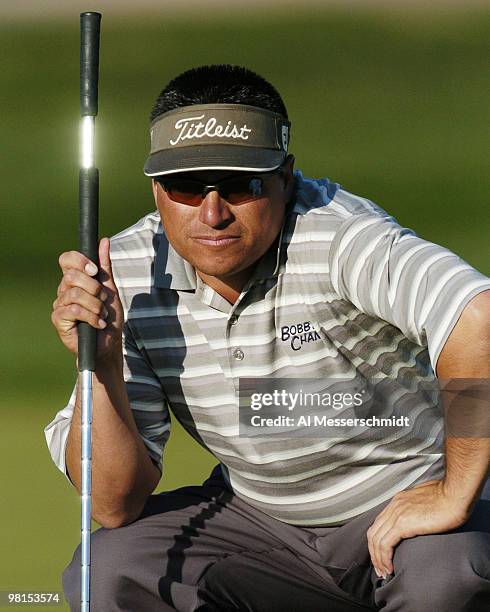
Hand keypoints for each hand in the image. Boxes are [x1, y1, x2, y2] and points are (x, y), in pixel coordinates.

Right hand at [51, 237, 123, 363]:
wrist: (109, 344)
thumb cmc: (109, 316)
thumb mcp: (111, 288)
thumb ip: (105, 266)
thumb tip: (104, 241)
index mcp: (75, 279)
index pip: (67, 259)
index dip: (79, 261)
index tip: (95, 271)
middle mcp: (64, 289)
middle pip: (71, 276)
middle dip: (94, 288)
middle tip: (103, 299)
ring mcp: (59, 304)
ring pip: (75, 294)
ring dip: (95, 305)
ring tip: (102, 314)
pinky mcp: (59, 319)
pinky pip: (73, 310)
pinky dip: (91, 317)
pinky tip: (98, 324)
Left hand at [366, 480, 469, 578]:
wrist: (456, 494)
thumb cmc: (449, 498)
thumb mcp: (428, 501)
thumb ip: (419, 509)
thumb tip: (421, 518)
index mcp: (399, 500)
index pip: (380, 523)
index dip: (378, 541)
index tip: (383, 556)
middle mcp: (394, 505)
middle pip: (374, 532)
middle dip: (374, 553)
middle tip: (380, 569)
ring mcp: (396, 513)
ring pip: (376, 539)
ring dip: (378, 559)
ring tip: (384, 573)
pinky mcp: (402, 523)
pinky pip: (385, 544)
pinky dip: (384, 558)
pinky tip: (390, 568)